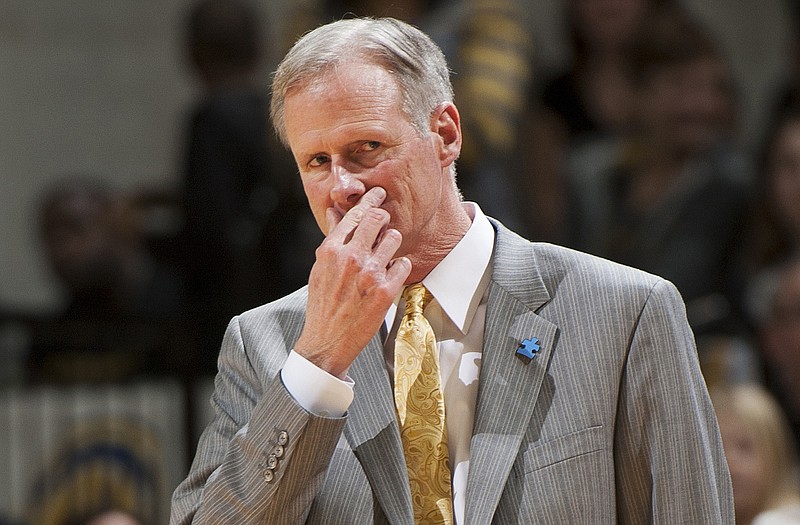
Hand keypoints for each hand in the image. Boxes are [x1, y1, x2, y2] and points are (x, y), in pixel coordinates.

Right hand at [294, 186, 410, 378]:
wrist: (326, 341)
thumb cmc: (322, 304)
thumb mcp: (320, 268)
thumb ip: (331, 239)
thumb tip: (333, 211)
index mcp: (331, 250)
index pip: (355, 214)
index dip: (369, 200)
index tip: (378, 193)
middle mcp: (351, 257)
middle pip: (378, 218)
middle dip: (384, 216)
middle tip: (386, 217)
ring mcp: (370, 273)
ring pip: (394, 238)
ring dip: (392, 244)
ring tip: (385, 255)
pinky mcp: (386, 290)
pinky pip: (404, 264)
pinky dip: (399, 268)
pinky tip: (390, 275)